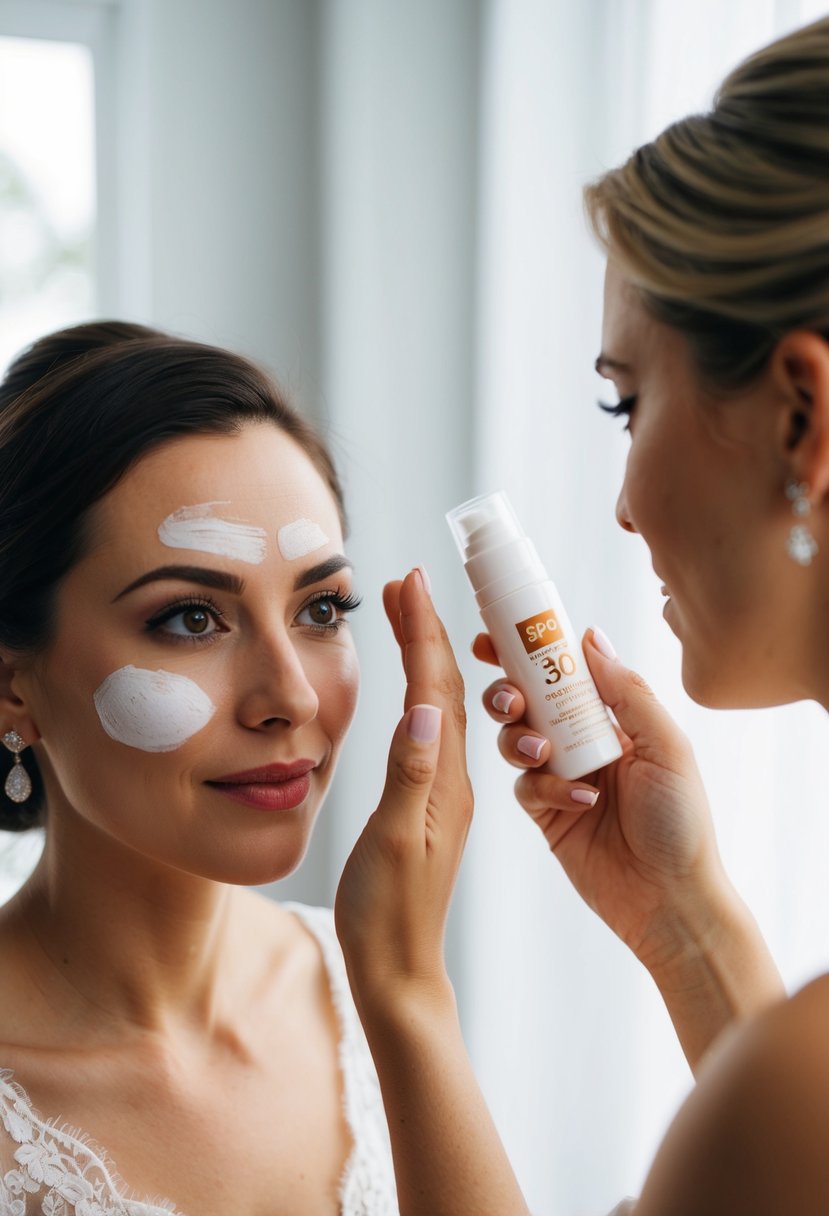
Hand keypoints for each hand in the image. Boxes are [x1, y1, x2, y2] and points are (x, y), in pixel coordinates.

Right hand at [335, 568, 472, 1015]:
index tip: (412, 581)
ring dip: (425, 658)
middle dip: (425, 630)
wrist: (398, 972)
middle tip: (405, 584)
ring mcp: (445, 792)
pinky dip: (421, 700)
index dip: (424, 630)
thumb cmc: (392, 915)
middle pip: (445, 687)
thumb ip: (410, 776)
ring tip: (408, 618)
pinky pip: (433, 739)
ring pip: (442, 708)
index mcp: (448, 778)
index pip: (439, 686)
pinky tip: (415, 693)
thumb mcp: (400, 844)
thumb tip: (424, 707)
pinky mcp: (433, 808)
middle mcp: (453, 777)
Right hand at [475, 625, 725, 971]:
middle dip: (509, 692)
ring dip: (520, 739)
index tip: (495, 636)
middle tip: (512, 700)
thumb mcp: (667, 747)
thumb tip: (590, 637)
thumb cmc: (681, 823)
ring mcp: (561, 777)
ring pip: (515, 740)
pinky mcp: (546, 813)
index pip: (564, 671)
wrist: (670, 900)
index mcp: (613, 718)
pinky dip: (545, 789)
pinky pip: (525, 786)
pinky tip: (580, 801)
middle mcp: (582, 741)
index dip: (529, 651)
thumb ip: (627, 692)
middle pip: (528, 700)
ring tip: (542, 754)